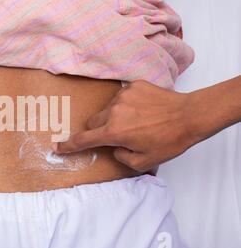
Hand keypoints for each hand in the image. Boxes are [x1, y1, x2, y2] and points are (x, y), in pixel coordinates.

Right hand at [52, 80, 197, 171]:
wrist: (190, 115)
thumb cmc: (169, 140)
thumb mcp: (144, 161)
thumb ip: (121, 157)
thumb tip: (115, 147)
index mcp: (114, 132)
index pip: (84, 140)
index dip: (68, 145)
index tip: (57, 146)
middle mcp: (114, 112)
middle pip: (94, 121)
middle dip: (101, 129)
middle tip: (119, 135)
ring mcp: (123, 96)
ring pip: (109, 109)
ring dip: (116, 117)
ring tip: (139, 121)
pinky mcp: (133, 86)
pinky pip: (122, 97)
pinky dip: (128, 105)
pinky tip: (144, 110)